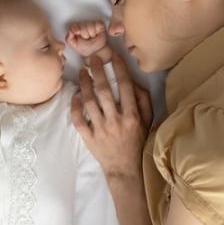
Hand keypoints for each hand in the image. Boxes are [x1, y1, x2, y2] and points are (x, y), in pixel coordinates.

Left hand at [66, 20, 110, 61]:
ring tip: (92, 37)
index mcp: (76, 29)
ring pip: (89, 25)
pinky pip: (97, 24)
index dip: (75, 29)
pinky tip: (96, 34)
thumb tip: (70, 31)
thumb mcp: (74, 46)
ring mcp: (91, 24)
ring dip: (91, 33)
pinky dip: (96, 30)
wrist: (96, 52)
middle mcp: (83, 26)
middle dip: (84, 34)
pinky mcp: (99, 25)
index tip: (77, 33)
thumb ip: (69, 39)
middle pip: (82, 24)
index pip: (74, 25)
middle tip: (86, 39)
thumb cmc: (86, 49)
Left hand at [72, 53, 153, 178]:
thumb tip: (133, 81)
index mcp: (132, 115)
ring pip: (89, 102)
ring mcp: (101, 130)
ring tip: (82, 72)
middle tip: (92, 58)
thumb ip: (143, 100)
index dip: (119, 68)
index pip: (125, 86)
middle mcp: (116, 121)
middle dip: (98, 71)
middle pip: (104, 90)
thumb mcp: (148, 121)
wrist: (125, 169)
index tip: (113, 55)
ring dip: (84, 85)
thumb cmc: (137, 142)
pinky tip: (75, 96)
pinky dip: (75, 107)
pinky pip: (78, 120)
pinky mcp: (89, 138)